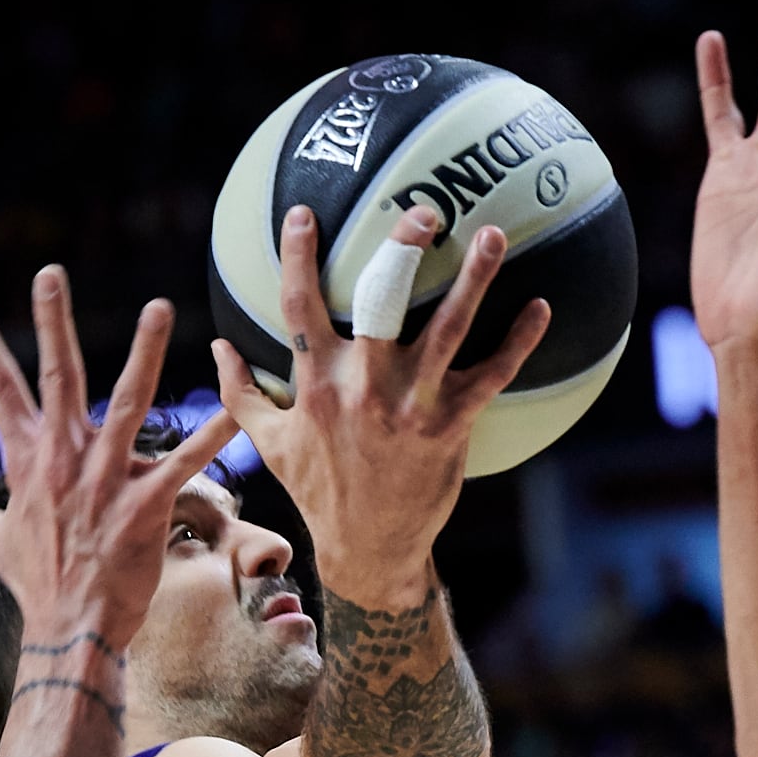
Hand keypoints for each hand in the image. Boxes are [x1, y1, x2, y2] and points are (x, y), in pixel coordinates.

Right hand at [0, 271, 239, 657]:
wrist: (72, 629)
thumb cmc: (37, 584)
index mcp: (29, 461)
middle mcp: (64, 460)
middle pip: (58, 376)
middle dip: (53, 322)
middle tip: (50, 273)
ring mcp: (105, 480)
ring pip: (130, 402)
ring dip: (146, 353)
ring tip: (160, 307)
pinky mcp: (145, 504)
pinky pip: (184, 462)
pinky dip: (213, 436)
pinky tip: (236, 410)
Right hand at [211, 203, 547, 604]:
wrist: (368, 547)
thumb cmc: (320, 490)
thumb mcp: (271, 443)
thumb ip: (241, 392)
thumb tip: (215, 347)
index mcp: (317, 384)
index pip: (300, 306)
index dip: (299, 255)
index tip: (305, 212)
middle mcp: (364, 388)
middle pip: (382, 303)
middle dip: (401, 250)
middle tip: (424, 208)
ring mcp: (411, 406)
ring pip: (447, 329)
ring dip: (473, 280)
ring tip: (492, 234)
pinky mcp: (451, 425)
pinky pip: (491, 376)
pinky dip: (519, 342)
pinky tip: (542, 308)